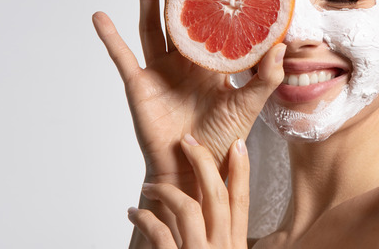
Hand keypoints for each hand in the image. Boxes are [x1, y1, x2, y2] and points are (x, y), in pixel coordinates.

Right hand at [93, 0, 284, 182]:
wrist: (194, 170)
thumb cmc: (223, 141)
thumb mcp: (249, 105)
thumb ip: (265, 77)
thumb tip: (281, 45)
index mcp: (211, 63)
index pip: (209, 23)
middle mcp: (184, 62)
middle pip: (178, 17)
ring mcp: (160, 71)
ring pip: (152, 27)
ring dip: (149, 0)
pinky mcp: (139, 85)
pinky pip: (122, 57)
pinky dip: (110, 37)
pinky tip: (100, 16)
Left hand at [128, 136, 249, 248]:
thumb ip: (221, 239)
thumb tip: (216, 217)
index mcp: (234, 246)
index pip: (241, 202)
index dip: (241, 170)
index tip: (237, 144)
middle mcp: (221, 248)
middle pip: (217, 195)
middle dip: (203, 162)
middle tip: (188, 141)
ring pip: (188, 208)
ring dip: (164, 191)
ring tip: (148, 187)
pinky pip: (158, 233)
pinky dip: (144, 219)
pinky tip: (136, 215)